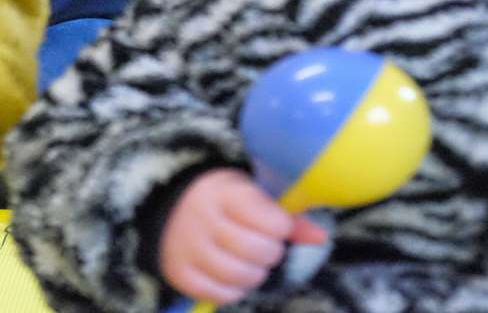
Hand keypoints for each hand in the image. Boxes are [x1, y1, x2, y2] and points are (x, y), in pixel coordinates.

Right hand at [160, 169, 328, 305]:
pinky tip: (230, 274)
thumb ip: (284, 215)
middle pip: (258, 252)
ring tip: (249, 261)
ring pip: (241, 276)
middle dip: (270, 252)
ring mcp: (187, 247)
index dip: (281, 227)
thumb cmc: (220, 201)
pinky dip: (233, 289)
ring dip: (254, 273)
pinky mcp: (179, 272)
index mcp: (223, 192)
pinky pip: (220, 294)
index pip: (271, 221)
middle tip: (262, 245)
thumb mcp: (249, 195)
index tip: (275, 224)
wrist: (167, 207)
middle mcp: (202, 218)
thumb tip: (321, 237)